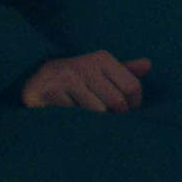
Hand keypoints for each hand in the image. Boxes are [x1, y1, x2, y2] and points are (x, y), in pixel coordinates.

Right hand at [21, 51, 151, 110]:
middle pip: (116, 102)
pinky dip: (76, 123)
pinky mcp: (52, 92)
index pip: (132, 86)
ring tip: (87, 121)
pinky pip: (76, 117)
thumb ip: (123, 71)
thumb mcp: (98, 71)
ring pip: (97, 112)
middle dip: (114, 117)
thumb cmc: (74, 79)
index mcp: (102, 58)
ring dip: (95, 122)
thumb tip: (148, 65)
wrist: (32, 80)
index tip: (126, 114)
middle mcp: (86, 64)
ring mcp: (68, 77)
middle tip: (105, 121)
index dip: (133, 105)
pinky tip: (70, 120)